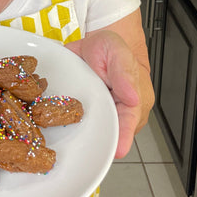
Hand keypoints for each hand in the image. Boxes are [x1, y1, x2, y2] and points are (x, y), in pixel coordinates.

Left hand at [66, 30, 153, 158]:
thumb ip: (123, 72)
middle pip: (114, 133)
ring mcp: (106, 115)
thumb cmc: (110, 49)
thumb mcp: (117, 51)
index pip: (130, 122)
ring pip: (98, 133)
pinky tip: (62, 129)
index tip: (118, 151)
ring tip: (71, 140)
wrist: (96, 46)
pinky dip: (74, 129)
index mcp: (134, 99)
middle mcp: (122, 112)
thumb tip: (132, 97)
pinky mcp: (91, 115)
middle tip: (85, 148)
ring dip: (86, 137)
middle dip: (101, 142)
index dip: (124, 137)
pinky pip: (84, 126)